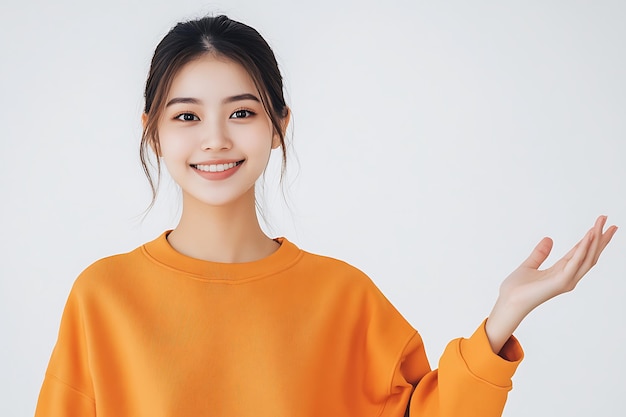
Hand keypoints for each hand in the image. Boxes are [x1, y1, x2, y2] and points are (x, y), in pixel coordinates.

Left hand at [486, 215, 617, 353]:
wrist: (508, 302)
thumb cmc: (516, 289)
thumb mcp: (529, 265)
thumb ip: (540, 253)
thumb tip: (548, 239)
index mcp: (561, 272)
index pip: (581, 253)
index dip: (591, 240)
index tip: (599, 226)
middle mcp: (568, 277)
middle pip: (590, 255)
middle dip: (601, 239)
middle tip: (609, 221)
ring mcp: (567, 280)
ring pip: (587, 257)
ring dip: (596, 240)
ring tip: (601, 223)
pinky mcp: (561, 281)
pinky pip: (575, 261)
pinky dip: (583, 248)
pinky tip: (589, 236)